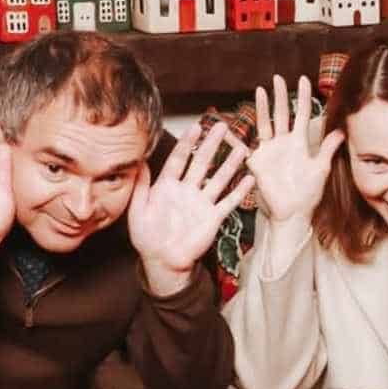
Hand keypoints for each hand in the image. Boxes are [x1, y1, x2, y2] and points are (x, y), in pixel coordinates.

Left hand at [128, 118, 250, 297]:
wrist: (163, 261)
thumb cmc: (147, 238)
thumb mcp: (137, 210)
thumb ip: (140, 187)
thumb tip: (138, 162)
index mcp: (168, 186)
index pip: (179, 158)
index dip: (187, 143)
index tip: (196, 127)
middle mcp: (187, 190)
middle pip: (202, 162)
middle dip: (212, 144)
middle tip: (222, 127)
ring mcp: (202, 203)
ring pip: (218, 179)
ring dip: (230, 164)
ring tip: (242, 149)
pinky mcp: (213, 218)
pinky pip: (228, 202)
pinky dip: (239, 191)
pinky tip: (249, 178)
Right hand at [246, 76, 343, 227]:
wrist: (291, 214)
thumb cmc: (307, 194)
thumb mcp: (321, 170)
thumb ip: (328, 149)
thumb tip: (343, 130)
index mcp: (299, 143)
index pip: (301, 115)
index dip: (302, 97)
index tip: (304, 79)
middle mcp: (283, 144)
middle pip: (281, 114)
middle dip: (279, 96)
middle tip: (277, 78)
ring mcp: (268, 151)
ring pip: (264, 124)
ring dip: (262, 108)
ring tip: (260, 90)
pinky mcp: (256, 162)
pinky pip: (243, 147)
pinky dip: (233, 138)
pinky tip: (223, 128)